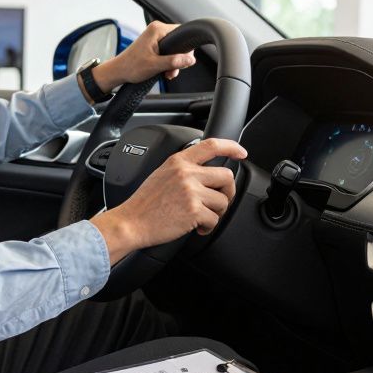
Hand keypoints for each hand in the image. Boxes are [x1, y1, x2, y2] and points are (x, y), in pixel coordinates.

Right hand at [90, 138, 247, 263]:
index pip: (211, 145)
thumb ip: (183, 169)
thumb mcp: (161, 174)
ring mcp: (191, 192)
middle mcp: (186, 173)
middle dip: (227, 192)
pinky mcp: (194, 211)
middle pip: (227, 176)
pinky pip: (215, 219)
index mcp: (178, 161)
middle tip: (218, 202)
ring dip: (216, 213)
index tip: (241, 153)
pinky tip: (196, 227)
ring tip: (201, 217)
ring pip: (223, 201)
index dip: (231, 147)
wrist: (131, 223)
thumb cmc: (144, 204)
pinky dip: (208, 227)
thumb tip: (206, 173)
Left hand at [92, 21, 193, 91]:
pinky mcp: (154, 44)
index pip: (182, 33)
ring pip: (174, 49)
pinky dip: (168, 62)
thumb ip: (174, 61)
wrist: (119, 71)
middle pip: (179, 42)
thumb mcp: (155, 65)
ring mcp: (155, 37)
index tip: (184, 60)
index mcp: (157, 29)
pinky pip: (168, 52)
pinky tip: (165, 71)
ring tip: (167, 73)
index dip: (186, 48)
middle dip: (179, 58)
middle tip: (173, 70)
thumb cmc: (131, 66)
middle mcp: (156, 30)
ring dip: (173, 63)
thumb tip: (190, 59)